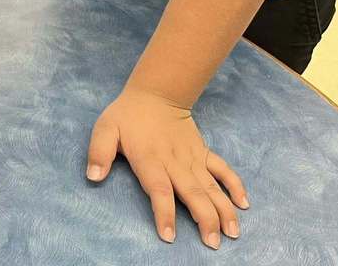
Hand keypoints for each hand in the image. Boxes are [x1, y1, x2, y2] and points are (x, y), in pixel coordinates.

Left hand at [87, 89, 247, 248]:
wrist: (155, 93)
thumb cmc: (127, 115)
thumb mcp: (105, 129)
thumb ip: (99, 152)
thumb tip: (93, 176)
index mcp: (149, 159)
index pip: (159, 190)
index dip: (165, 213)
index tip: (170, 236)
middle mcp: (174, 161)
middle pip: (193, 193)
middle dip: (205, 219)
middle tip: (213, 243)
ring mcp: (192, 158)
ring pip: (211, 186)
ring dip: (223, 209)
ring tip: (232, 233)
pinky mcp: (203, 152)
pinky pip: (222, 169)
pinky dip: (235, 185)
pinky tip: (244, 204)